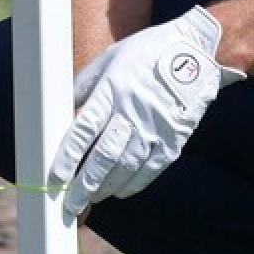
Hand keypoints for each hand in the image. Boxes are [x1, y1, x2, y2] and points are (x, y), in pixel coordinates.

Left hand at [51, 6, 244, 215]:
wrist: (197, 49)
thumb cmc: (145, 53)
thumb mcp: (108, 60)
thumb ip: (83, 86)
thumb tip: (61, 110)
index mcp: (113, 89)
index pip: (85, 128)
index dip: (69, 155)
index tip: (56, 176)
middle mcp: (133, 110)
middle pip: (105, 155)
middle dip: (85, 183)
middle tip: (70, 204)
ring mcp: (157, 125)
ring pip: (128, 165)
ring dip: (107, 186)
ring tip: (90, 199)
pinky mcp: (176, 135)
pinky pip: (154, 166)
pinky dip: (136, 183)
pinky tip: (120, 192)